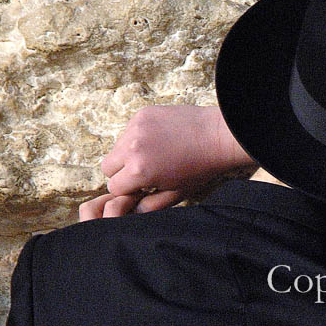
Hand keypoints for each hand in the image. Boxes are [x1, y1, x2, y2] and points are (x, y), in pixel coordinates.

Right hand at [79, 105, 254, 220]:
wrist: (218, 136)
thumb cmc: (201, 167)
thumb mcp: (176, 194)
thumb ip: (150, 206)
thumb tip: (131, 211)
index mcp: (139, 171)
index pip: (113, 187)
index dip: (128, 190)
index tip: (143, 187)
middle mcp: (132, 148)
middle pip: (107, 167)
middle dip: (122, 173)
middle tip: (145, 172)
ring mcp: (136, 128)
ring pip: (116, 147)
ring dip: (128, 154)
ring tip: (154, 156)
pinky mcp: (142, 114)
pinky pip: (128, 131)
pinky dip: (137, 137)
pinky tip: (159, 140)